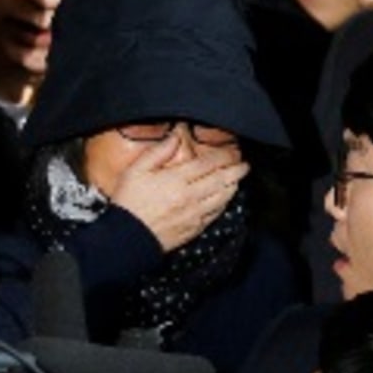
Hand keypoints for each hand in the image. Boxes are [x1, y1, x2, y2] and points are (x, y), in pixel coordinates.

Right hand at [105, 139, 247, 252]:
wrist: (128, 236)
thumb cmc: (129, 202)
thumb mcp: (137, 170)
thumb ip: (159, 151)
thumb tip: (176, 136)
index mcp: (177, 180)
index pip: (208, 164)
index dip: (223, 157)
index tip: (231, 154)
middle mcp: (190, 197)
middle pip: (221, 181)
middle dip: (236, 172)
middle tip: (244, 166)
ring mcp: (194, 214)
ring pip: (222, 198)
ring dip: (232, 187)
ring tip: (237, 180)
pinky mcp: (194, 229)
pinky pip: (215, 214)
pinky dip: (224, 204)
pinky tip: (224, 200)